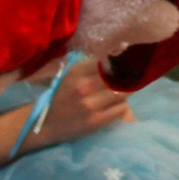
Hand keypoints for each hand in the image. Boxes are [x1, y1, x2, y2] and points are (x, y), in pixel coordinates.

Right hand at [0, 59, 131, 158]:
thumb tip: (121, 54)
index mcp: (77, 72)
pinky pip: (120, 109)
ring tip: (126, 93)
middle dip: (130, 77)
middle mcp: (84, 86)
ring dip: (127, 93)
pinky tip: (119, 106)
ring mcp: (90, 105)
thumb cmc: (60, 97)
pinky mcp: (95, 121)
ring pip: (123, 93)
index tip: (132, 62)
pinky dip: (123, 107)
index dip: (123, 61)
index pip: (109, 61)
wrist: (43, 125)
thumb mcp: (71, 76)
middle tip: (135, 78)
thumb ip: (91, 67)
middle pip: (120, 76)